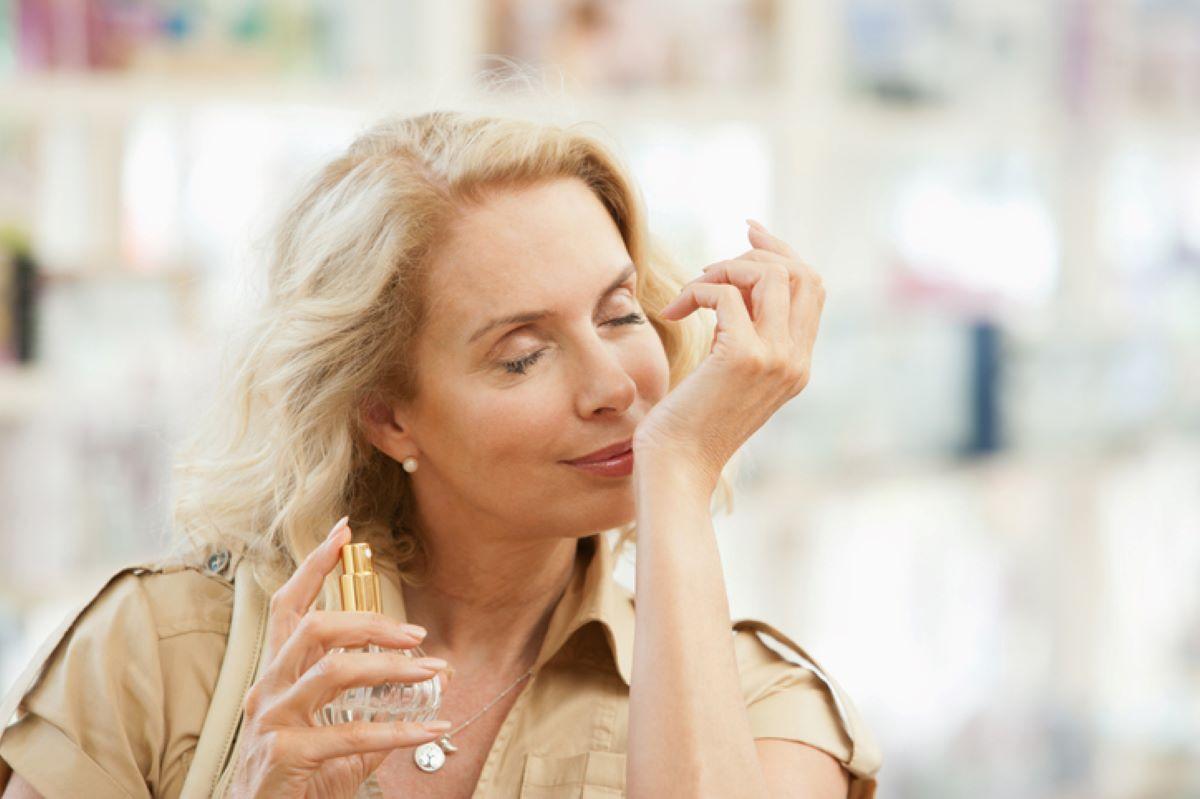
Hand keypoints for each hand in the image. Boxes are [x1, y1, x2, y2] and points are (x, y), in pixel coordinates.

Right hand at [227, 517, 451, 798]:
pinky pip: (352, 734)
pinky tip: (431, 730)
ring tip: (433, 672)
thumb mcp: (327, 737)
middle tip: (417, 634)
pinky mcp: (285, 754)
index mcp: (277, 674)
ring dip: (392, 668)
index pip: (289, 607)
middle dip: (371, 621)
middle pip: (315, 628)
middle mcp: (269, 688)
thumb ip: (360, 714)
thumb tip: (412, 701)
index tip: (344, 532)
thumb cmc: (293, 779)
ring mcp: (273, 720)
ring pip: (334, 671)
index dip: (314, 566)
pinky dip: (400, 732)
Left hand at [634, 220, 825, 487]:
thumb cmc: (688, 424)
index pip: (812, 287)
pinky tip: (674, 312)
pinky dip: (696, 290)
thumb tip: (735, 279)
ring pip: (769, 274)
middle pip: (801, 272)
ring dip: (724, 269)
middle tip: (711, 268)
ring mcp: (775, 359)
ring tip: (691, 293)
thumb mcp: (728, 372)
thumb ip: (744, 331)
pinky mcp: (743, 357)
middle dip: (755, 254)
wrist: (675, 467)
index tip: (749, 231)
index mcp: (798, 364)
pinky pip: (725, 293)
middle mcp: (796, 361)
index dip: (782, 251)